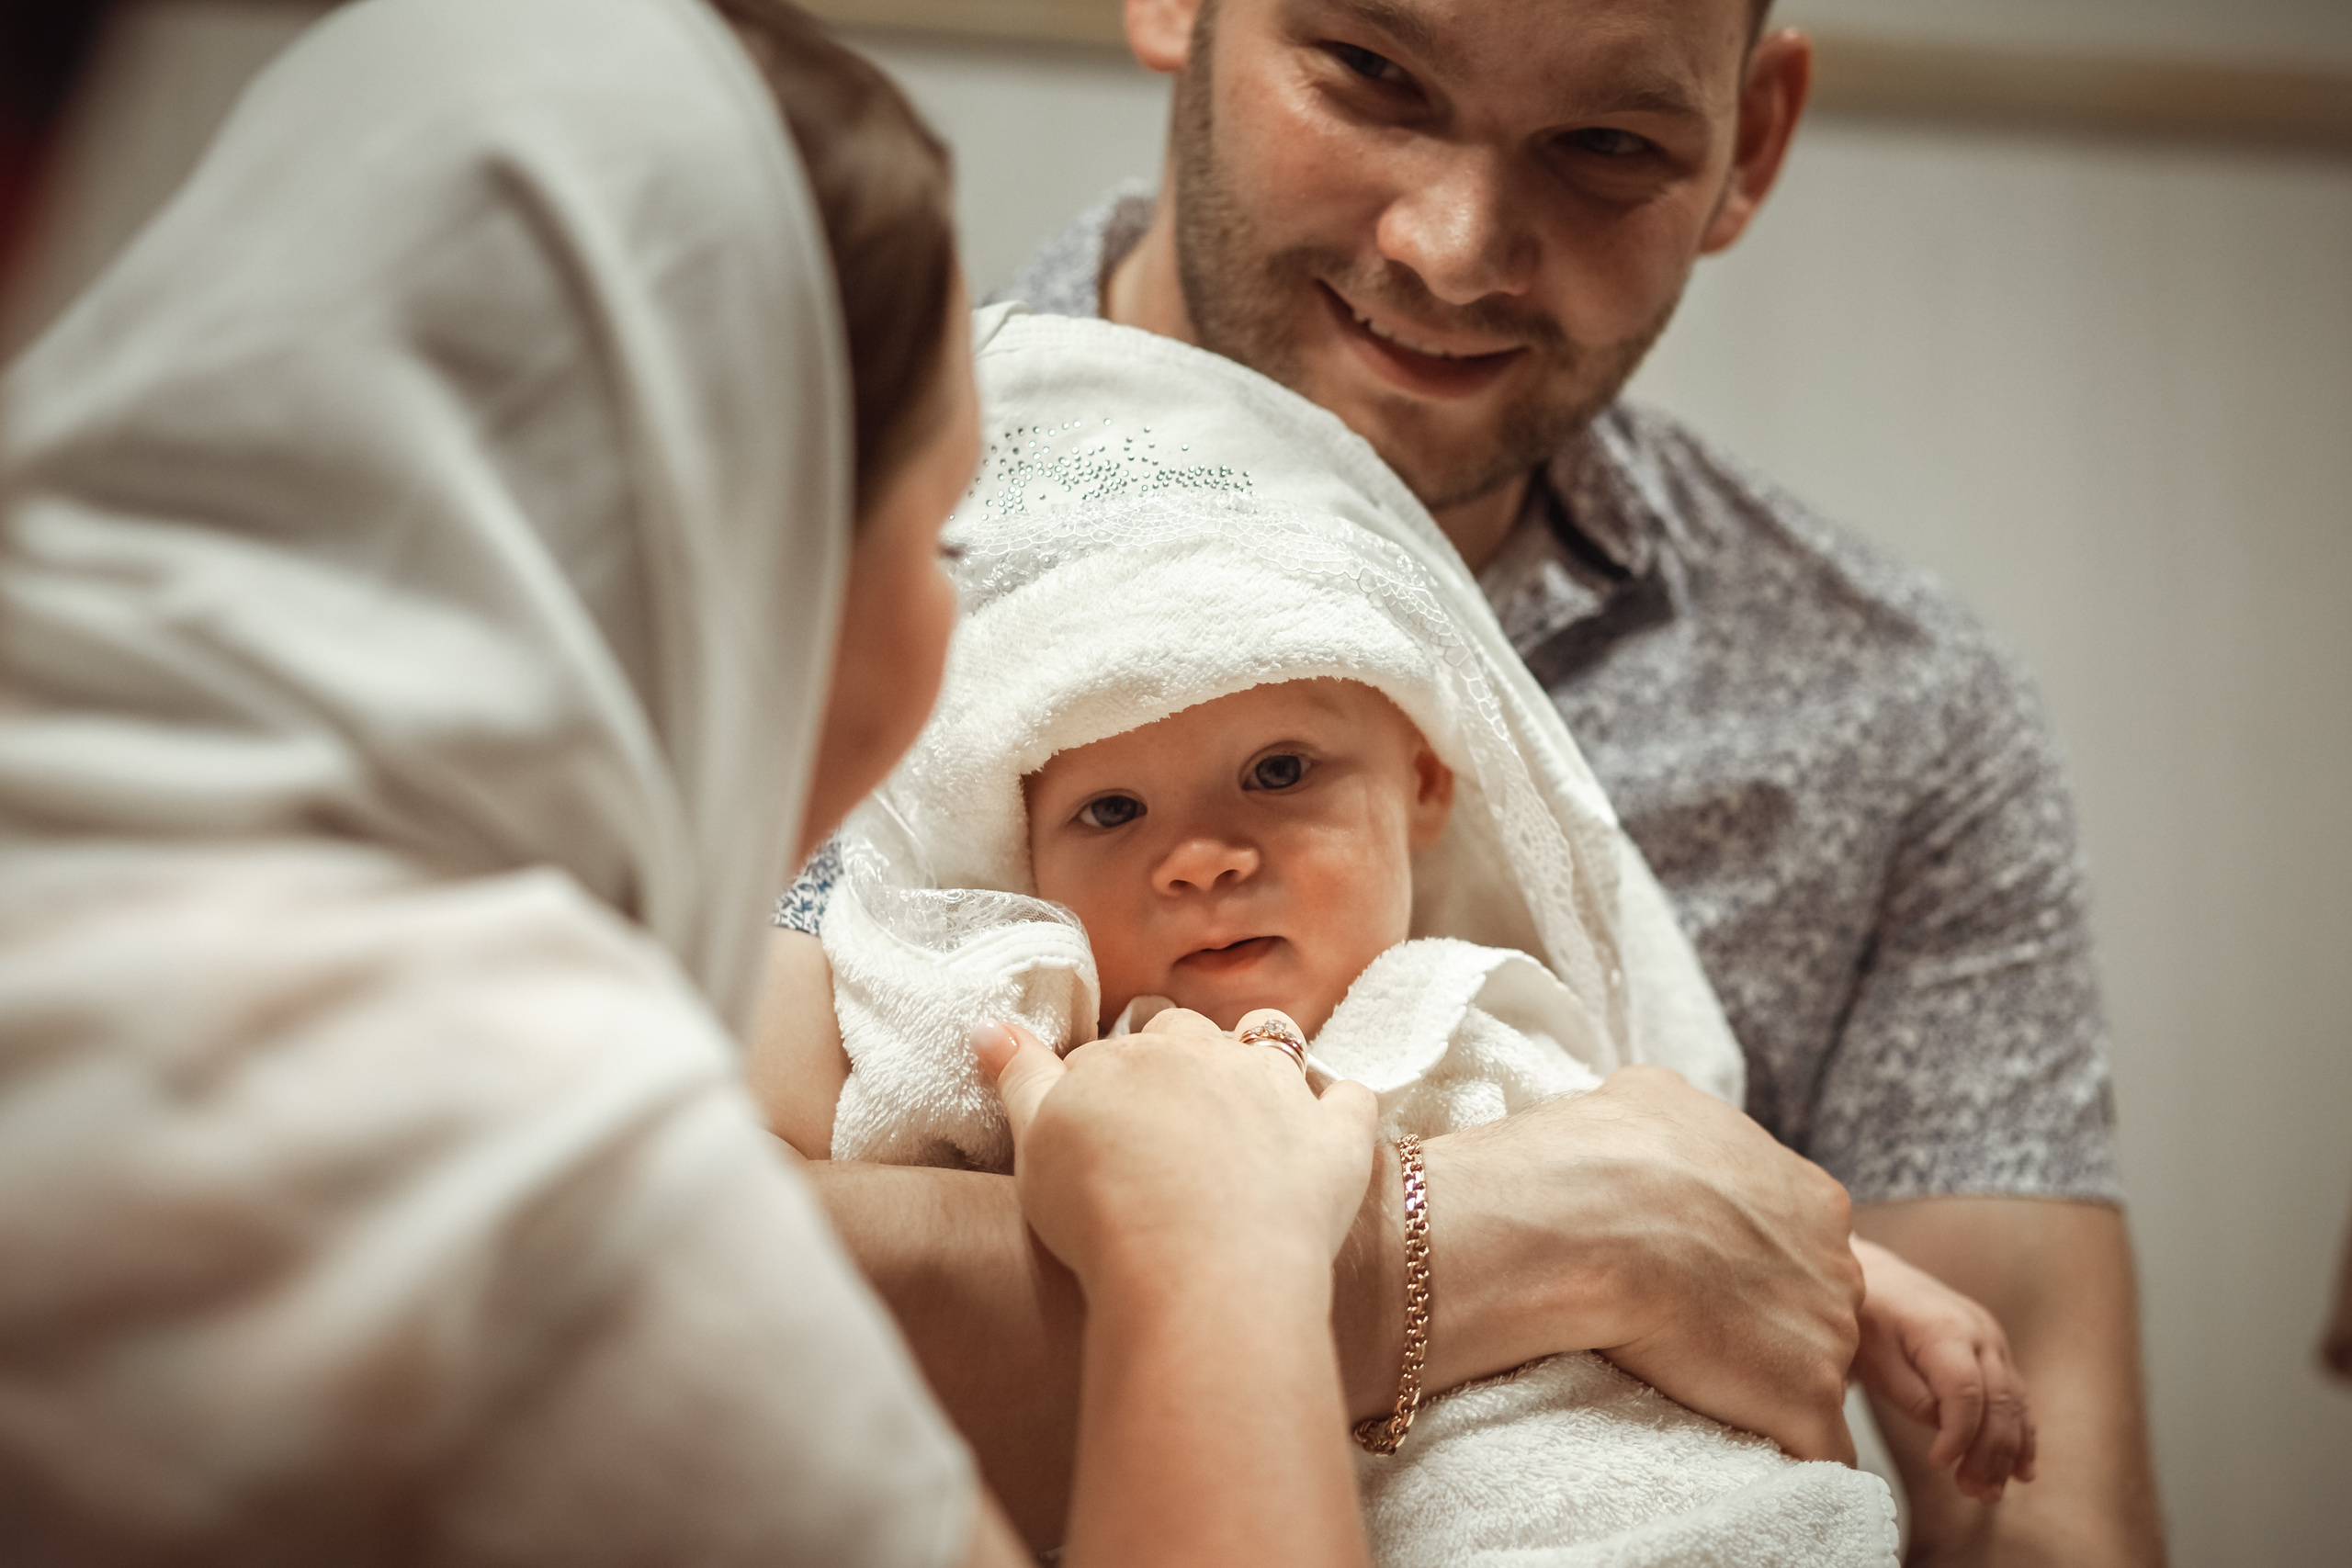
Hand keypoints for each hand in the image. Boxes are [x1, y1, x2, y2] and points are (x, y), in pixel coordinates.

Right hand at [977, 1007, 1376, 1298]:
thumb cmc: (1100, 1208)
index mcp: (1138, 1055)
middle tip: (1180, 1102)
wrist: (1196, 1265)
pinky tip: (1338, 1116)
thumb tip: (988, 1023)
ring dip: (1268, 1061)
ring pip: (1277, 1048)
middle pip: (1201, 1033)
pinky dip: (1345, 1105)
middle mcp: (1212, 1057)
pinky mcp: (1336, 1143)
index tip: (1115, 1103)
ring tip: (1253, 1098)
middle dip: (1193, 1052)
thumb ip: (1018, 1077)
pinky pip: (1353, 1102)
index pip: (1128, 1042)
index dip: (1121, 1070)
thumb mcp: (1035, 1139)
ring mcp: (1281, 1095)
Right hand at [1420, 1064, 1862, 1462]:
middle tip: (1690, 1329)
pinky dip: (1777, 1452)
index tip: (1698, 1279)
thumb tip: (1671, 1125)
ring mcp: (1831, 1336)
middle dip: (1765, 1324)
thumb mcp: (1653, 1099)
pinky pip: (1813, 1448)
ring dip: (1762, 1387)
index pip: (1800, 1245)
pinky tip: (1734, 1450)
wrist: (1579, 1223)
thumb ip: (1691, 1122)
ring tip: (1689, 1385)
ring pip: (1811, 1376)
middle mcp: (1838, 1261)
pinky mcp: (1807, 1403)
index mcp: (1810, 1195)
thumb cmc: (1600, 1158)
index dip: (1747, 1267)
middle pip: (1815, 1309)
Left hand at [1850, 1236, 2035, 1501]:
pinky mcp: (1994, 1350)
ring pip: (2013, 1402)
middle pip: (1998, 1402)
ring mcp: (1992, 1339)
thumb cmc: (1867, 1319)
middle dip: (1989, 1453)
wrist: (1877, 1277)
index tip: (1938, 1464)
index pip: (1966, 1392)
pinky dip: (2020, 1434)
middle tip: (1974, 1491)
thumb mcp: (1872, 1355)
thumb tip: (1945, 1426)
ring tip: (1989, 1492)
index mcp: (1944, 1329)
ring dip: (2006, 1452)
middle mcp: (1979, 1332)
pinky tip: (2021, 1469)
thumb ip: (1910, 1392)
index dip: (1958, 1435)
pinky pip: (2015, 1395)